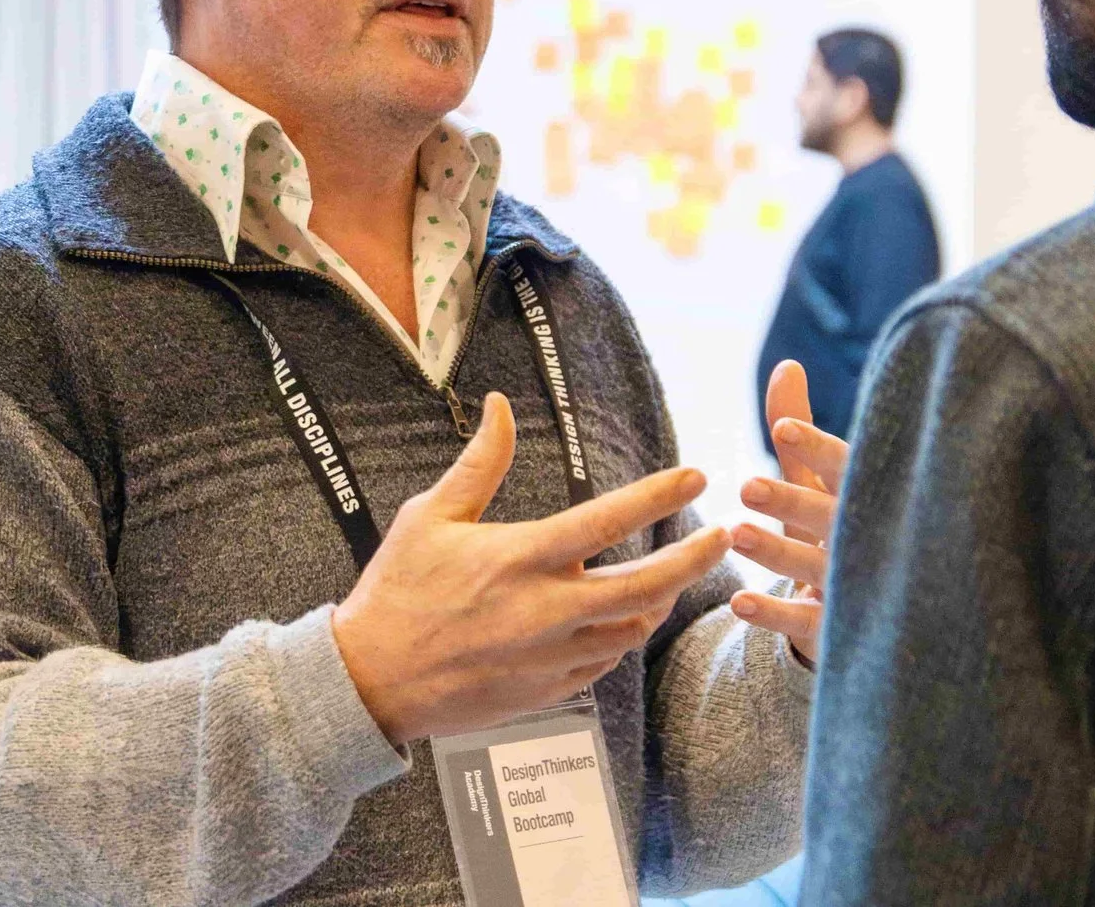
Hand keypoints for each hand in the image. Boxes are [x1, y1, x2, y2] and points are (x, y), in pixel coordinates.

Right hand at [330, 392, 732, 745]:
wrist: (370, 681)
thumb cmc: (396, 590)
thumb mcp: (428, 516)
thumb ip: (479, 463)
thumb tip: (501, 405)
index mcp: (519, 558)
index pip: (607, 520)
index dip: (659, 496)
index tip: (695, 475)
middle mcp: (545, 609)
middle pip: (645, 585)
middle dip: (694, 559)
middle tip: (725, 536)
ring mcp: (550, 656)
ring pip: (632, 628)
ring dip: (660, 599)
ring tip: (673, 575)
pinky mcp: (547, 690)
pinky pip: (604, 661)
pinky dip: (621, 636)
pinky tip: (622, 618)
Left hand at [729, 360, 847, 663]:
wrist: (889, 612)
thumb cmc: (841, 529)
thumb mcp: (821, 482)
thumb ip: (800, 432)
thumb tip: (785, 365)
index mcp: (864, 496)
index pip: (847, 467)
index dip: (818, 448)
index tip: (784, 428)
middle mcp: (867, 538)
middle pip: (830, 516)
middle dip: (791, 500)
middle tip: (747, 486)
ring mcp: (856, 586)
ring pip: (817, 567)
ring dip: (777, 551)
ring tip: (737, 534)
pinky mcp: (839, 629)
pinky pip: (807, 622)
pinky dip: (774, 613)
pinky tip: (739, 603)